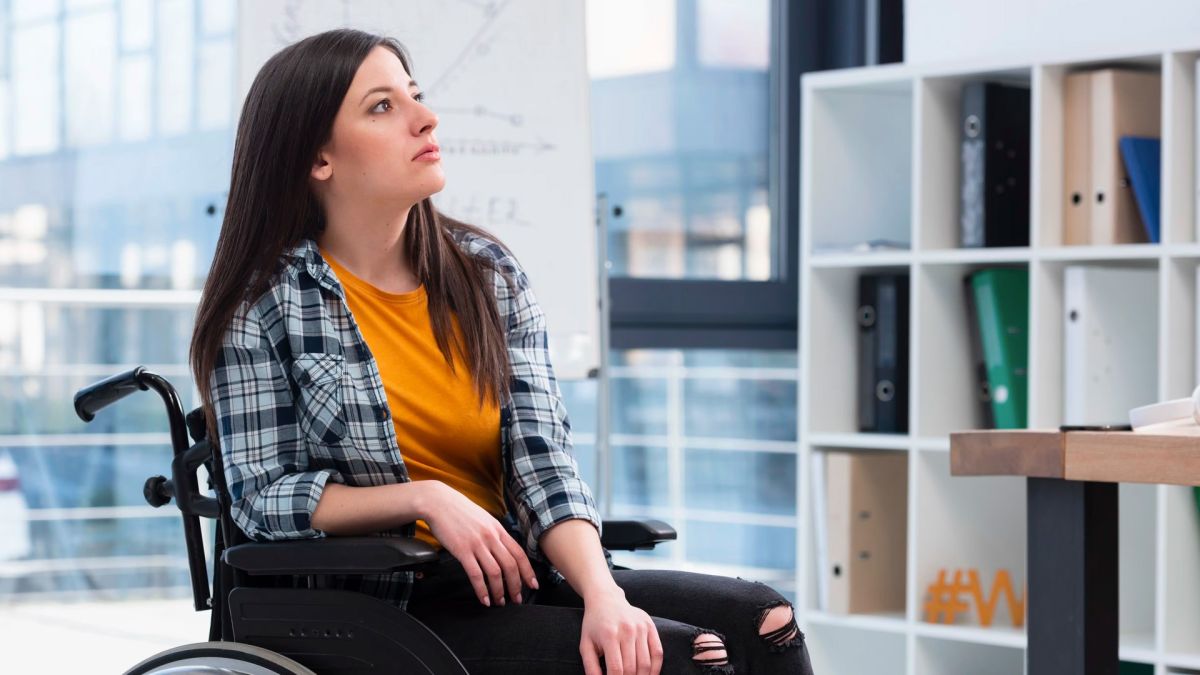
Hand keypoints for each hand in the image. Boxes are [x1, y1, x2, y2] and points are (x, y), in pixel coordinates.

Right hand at [420, 481, 538, 606]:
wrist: (438, 502)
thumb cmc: (460, 511)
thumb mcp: (484, 519)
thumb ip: (494, 534)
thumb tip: (503, 550)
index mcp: (498, 529)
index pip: (519, 554)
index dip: (528, 572)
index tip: (532, 584)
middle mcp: (491, 537)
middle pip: (510, 565)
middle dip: (516, 586)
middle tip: (517, 599)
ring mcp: (477, 544)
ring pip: (495, 572)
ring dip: (499, 591)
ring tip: (500, 602)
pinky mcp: (462, 550)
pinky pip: (476, 574)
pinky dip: (482, 590)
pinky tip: (484, 599)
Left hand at [580, 587, 662, 674]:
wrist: (606, 599)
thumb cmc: (594, 625)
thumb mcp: (586, 644)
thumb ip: (591, 667)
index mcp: (609, 635)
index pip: (616, 669)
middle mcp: (627, 630)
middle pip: (632, 668)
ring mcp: (641, 627)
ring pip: (646, 663)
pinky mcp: (650, 626)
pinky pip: (658, 652)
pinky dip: (655, 668)